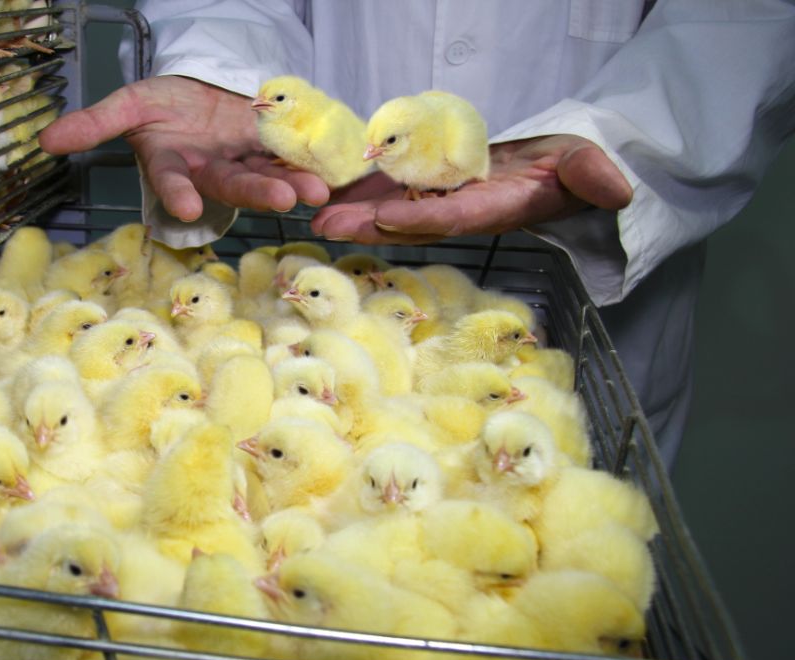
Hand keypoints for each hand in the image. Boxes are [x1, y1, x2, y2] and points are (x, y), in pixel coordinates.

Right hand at [39, 76, 329, 221]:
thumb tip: (44, 140)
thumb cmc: (162, 102)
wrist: (198, 90)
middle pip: (231, 185)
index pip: (172, 180)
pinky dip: (311, 163)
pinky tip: (332, 170)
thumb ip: (94, 123)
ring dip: (292, 185)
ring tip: (315, 191)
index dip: (178, 193)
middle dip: (255, 194)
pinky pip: (291, 158)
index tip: (184, 207)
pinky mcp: (269, 149)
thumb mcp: (129, 105)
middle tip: (280, 201)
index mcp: (174, 164)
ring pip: (267, 177)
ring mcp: (243, 162)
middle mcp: (210, 171)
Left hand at [309, 134, 632, 243]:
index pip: (454, 218)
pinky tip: (321, 190)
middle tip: (325, 223)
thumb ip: (592, 176)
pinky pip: (386, 192)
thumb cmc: (564, 170)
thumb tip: (618, 191)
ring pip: (389, 209)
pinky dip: (356, 192)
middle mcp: (457, 214)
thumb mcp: (583, 166)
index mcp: (492, 210)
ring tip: (311, 211)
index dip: (422, 218)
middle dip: (366, 224)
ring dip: (351, 212)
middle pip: (407, 222)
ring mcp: (437, 203)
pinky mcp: (424, 189)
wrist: (547, 172)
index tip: (388, 215)